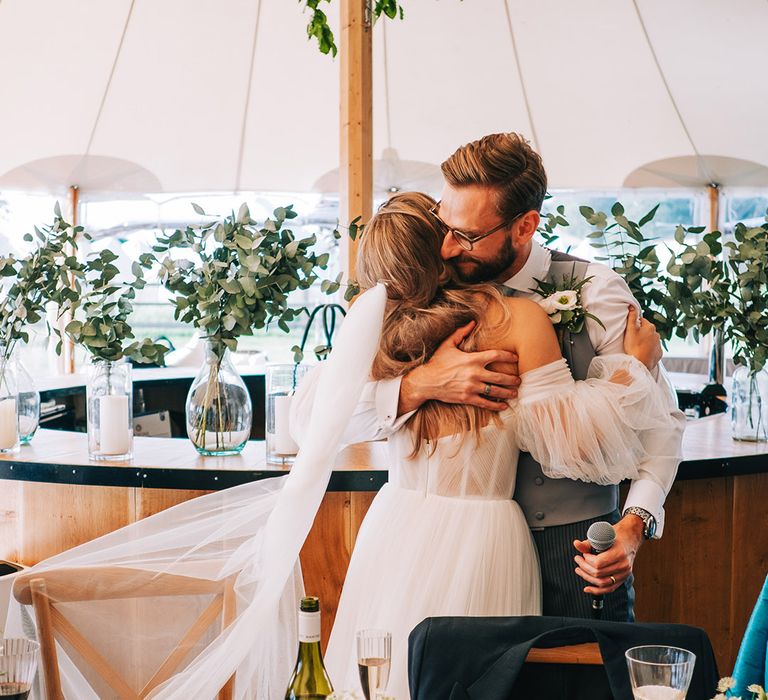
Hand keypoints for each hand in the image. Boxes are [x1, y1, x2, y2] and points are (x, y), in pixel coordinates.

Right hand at [398, 320, 519, 414]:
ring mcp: (472, 387)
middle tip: (519, 380)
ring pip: (495, 391)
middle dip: (512, 379)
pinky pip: (485, 403)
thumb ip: (461, 333)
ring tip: (515, 392)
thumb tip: (472, 322)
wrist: (426, 381)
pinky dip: (496, 405)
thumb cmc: (437, 362)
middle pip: (500, 377)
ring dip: (508, 392)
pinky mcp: (467, 398)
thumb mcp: (448, 345)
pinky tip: (504, 405)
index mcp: (472, 359)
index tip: (515, 358)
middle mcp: (474, 373)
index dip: (508, 356)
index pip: (496, 356)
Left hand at [572, 515, 644, 594]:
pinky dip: (597, 590)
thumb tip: (576, 544)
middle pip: (599, 573)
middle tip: (578, 560)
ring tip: (579, 570)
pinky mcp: (623, 578)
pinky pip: (609, 588)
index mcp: (619, 553)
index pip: (598, 563)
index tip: (583, 554)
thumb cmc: (617, 535)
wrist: (631, 537)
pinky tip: (587, 588)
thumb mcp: (603, 535)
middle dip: (584, 568)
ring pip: (602, 583)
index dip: (587, 560)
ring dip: (588, 578)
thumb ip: (589, 542)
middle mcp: (624, 565)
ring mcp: (624, 573)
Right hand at [623, 306, 661, 369]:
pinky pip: (653, 349)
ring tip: (637, 347)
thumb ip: (631, 317)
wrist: (639, 363)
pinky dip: (649, 349)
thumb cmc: (633, 346)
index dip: (635, 325)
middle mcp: (657, 334)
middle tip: (632, 339)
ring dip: (645, 341)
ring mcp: (659, 344)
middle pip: (647, 330)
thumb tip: (632, 306)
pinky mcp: (659, 353)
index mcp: (650, 327)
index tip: (630, 331)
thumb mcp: (630, 330)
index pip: (642, 321)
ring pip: (651, 339)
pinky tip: (642, 352)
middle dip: (641, 333)